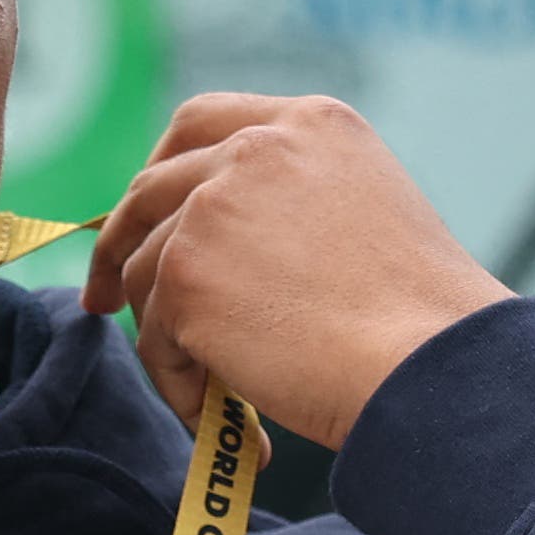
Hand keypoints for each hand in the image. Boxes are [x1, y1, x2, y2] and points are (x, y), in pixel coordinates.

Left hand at [78, 94, 510, 451]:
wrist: (431, 365)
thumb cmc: (419, 322)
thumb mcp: (362, 221)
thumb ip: (288, 211)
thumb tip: (213, 253)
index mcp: (311, 124)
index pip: (203, 123)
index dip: (163, 170)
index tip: (144, 215)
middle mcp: (257, 146)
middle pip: (150, 189)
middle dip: (118, 245)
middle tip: (103, 298)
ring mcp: (214, 205)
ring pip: (144, 271)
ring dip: (166, 337)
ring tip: (213, 393)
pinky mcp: (185, 272)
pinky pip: (155, 336)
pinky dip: (178, 380)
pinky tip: (221, 411)